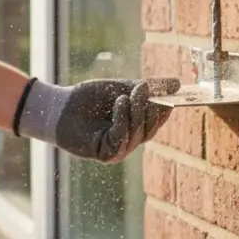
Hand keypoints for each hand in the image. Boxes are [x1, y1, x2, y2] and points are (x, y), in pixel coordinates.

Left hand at [14, 77, 181, 163]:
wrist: (60, 107)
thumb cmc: (90, 99)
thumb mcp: (123, 89)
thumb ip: (150, 88)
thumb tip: (178, 83)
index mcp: (134, 128)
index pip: (155, 121)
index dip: (163, 108)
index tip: (171, 93)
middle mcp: (128, 142)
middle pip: (149, 129)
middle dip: (150, 108)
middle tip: (146, 88)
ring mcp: (118, 151)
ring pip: (137, 133)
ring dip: (136, 110)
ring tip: (130, 92)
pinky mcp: (106, 154)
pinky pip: (122, 138)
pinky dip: (123, 119)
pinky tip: (120, 103)